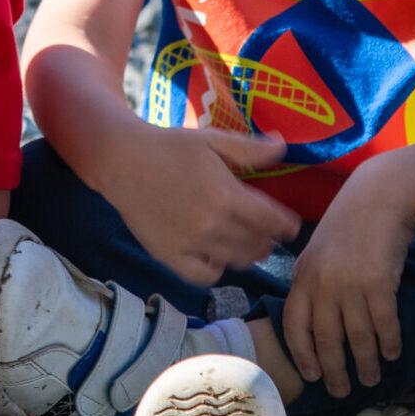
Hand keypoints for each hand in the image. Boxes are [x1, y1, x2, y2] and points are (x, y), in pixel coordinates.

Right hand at [99, 120, 299, 287]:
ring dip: (248, 257)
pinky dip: (216, 270)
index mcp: (225, 194)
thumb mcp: (211, 140)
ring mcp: (190, 243)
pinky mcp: (170, 256)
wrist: (122, 161)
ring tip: (251, 249)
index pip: (269, 221)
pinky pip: (203, 275)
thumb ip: (249, 148)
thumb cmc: (169, 146)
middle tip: (271, 238)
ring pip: (234, 262)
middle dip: (268, 241)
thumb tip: (283, 147)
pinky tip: (218, 258)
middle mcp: (211, 224)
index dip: (285, 226)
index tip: (291, 228)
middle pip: (255, 244)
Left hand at [283, 156, 414, 389]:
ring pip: (357, 338)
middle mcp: (323, 285)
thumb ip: (309, 282)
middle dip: (334, 371)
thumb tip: (305, 317)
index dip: (303, 355)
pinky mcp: (379, 283)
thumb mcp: (317, 251)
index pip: (295, 327)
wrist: (379, 197)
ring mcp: (350, 285)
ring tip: (371, 378)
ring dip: (366, 363)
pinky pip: (384, 324)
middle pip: (326, 340)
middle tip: (342, 391)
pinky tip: (393, 353)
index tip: (312, 375)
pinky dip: (389, 342)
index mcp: (303, 278)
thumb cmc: (348, 226)